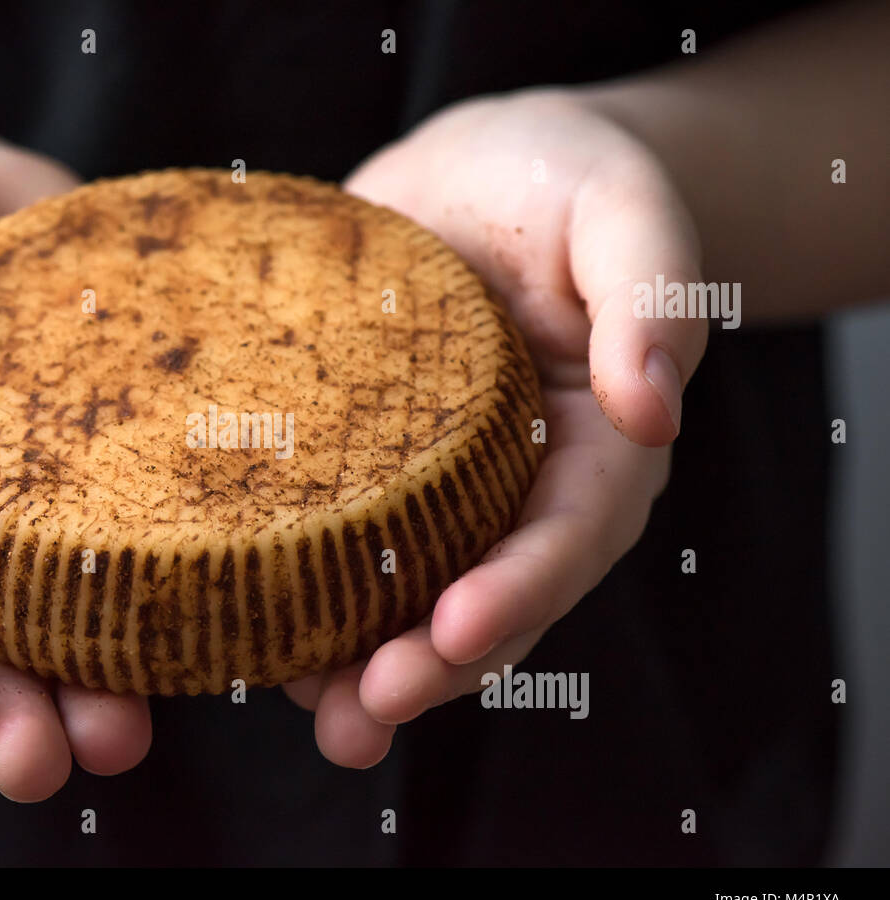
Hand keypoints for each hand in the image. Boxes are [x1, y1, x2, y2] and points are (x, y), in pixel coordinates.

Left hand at [284, 90, 705, 764]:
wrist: (474, 171)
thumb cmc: (564, 181)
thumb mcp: (623, 212)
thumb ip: (654, 299)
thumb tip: (654, 408)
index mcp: (593, 445)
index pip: (567, 536)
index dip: (518, 591)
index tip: (455, 632)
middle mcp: (515, 487)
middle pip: (487, 597)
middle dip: (431, 664)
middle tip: (364, 714)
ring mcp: (435, 487)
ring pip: (410, 596)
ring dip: (362, 665)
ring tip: (311, 713)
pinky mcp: (363, 469)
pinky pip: (339, 545)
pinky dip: (306, 597)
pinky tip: (259, 639)